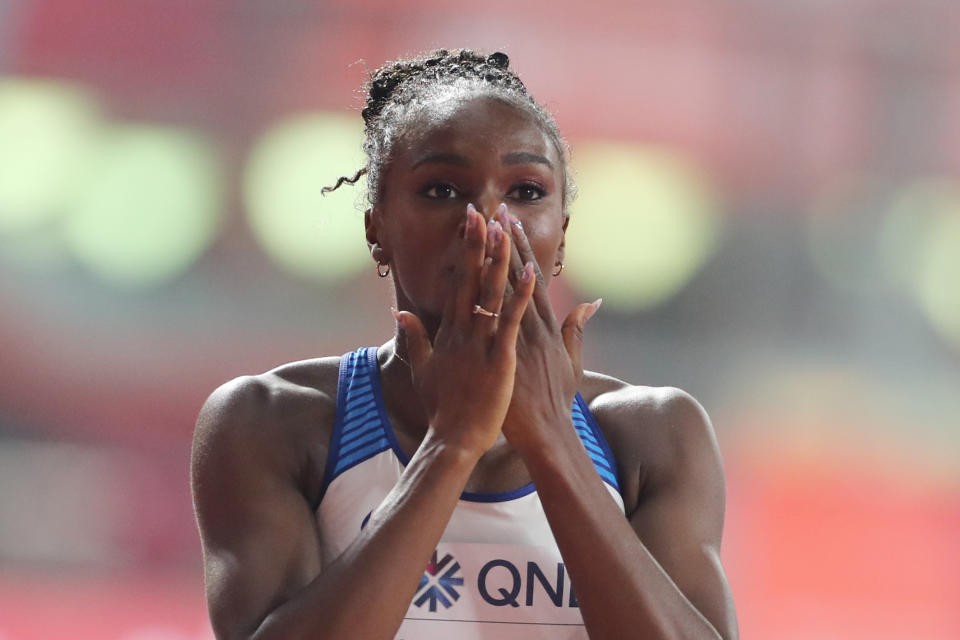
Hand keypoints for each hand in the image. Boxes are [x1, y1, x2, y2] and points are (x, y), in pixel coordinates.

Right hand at [394, 203, 535, 456]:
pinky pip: (512, 322)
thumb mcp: (423, 369)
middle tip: (481, 210)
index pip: (458, 283)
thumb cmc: (442, 408)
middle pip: (472, 280)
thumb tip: (399, 311)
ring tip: (505, 229)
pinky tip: (530, 273)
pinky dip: (521, 296)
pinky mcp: (500, 359)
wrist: (454, 439)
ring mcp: (482, 344)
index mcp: (450, 333)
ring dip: (499, 259)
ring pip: (492, 294)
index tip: (469, 225)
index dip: (465, 253)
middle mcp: (464, 332)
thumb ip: (414, 337)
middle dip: (477, 244)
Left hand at [494, 205, 600, 451]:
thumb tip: (594, 302)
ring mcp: (524, 338)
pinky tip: (497, 271)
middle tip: (496, 210)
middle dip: (508, 243)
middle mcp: (534, 326)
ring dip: (499, 258)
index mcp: (545, 327)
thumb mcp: (572, 361)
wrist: (548, 431)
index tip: (511, 223)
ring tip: (489, 229)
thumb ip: (578, 328)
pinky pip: (506, 318)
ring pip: (510, 290)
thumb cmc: (555, 400)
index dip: (522, 250)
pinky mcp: (514, 353)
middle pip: (519, 276)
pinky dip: (504, 295)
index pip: (531, 279)